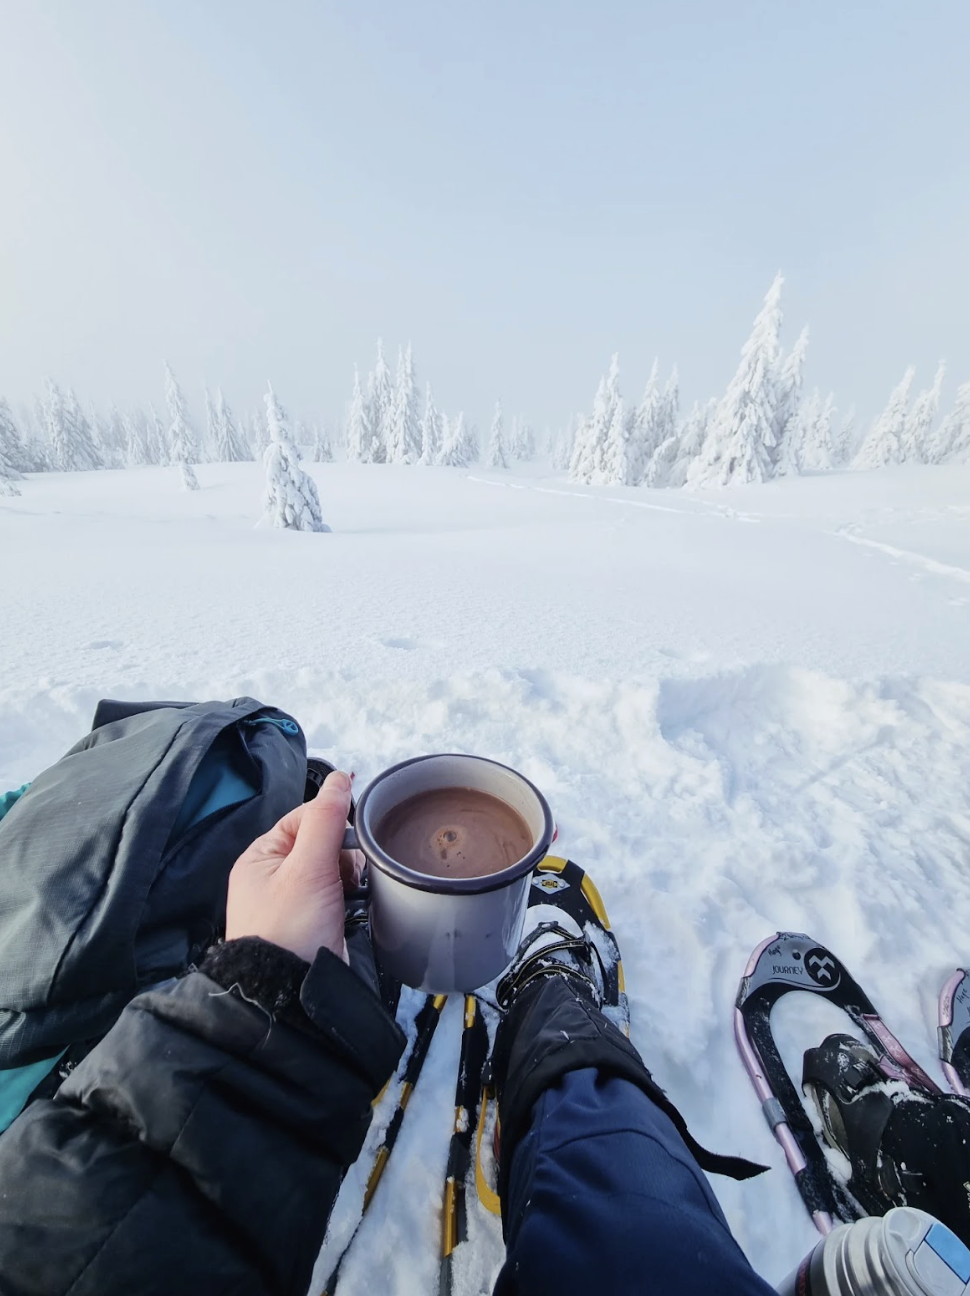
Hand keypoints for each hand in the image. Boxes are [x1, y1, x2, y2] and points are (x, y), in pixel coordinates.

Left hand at [226, 770, 362, 963]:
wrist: (291, 994)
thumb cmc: (290, 929)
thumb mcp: (309, 867)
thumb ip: (326, 819)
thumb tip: (340, 778)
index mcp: (260, 857)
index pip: (303, 817)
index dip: (332, 822)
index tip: (352, 839)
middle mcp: (270, 877)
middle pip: (321, 843)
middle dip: (342, 855)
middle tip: (346, 876)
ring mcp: (290, 902)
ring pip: (331, 869)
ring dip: (347, 877)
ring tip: (349, 895)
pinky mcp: (310, 922)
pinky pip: (335, 895)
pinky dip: (348, 897)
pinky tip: (353, 907)